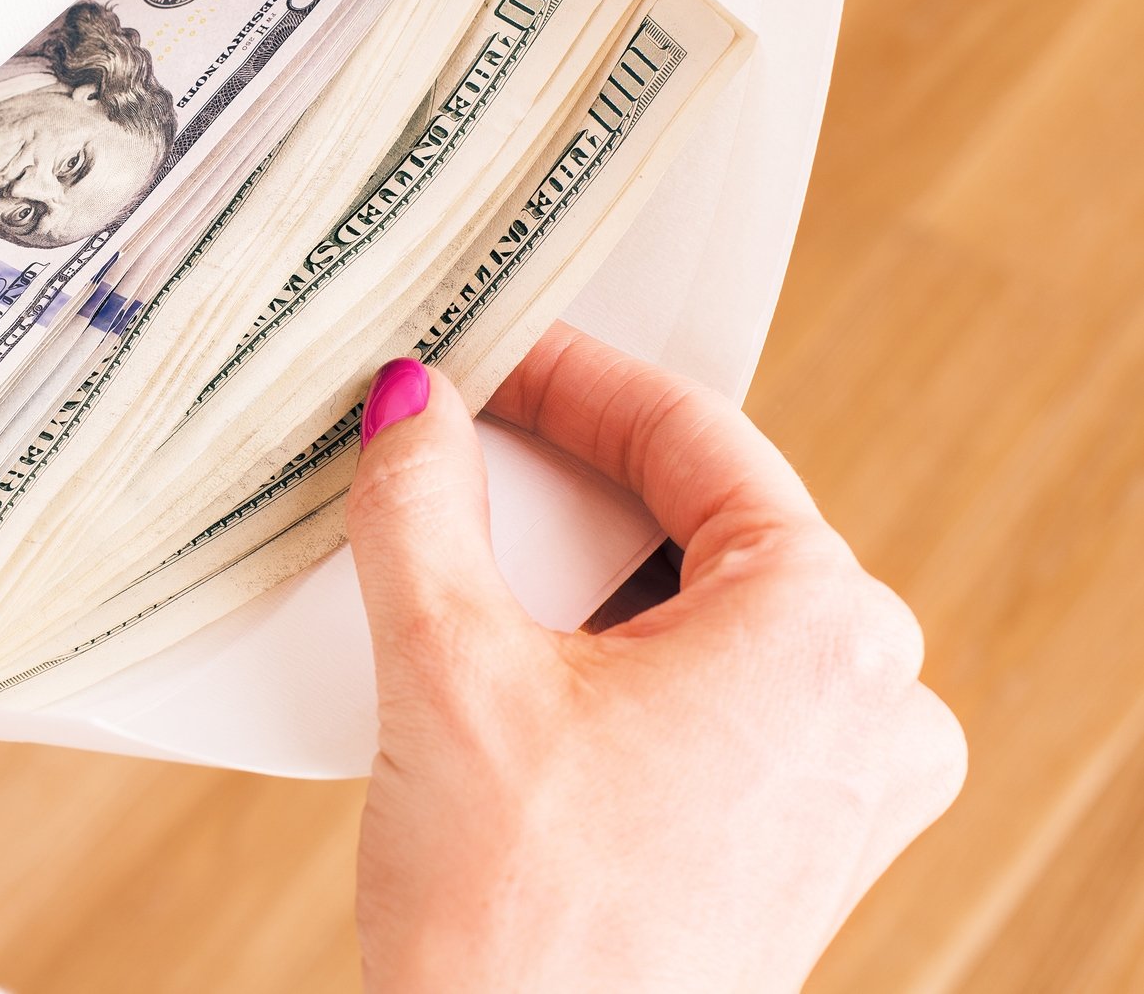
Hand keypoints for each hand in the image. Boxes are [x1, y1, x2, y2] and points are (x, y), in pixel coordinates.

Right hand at [346, 327, 965, 991]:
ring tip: (484, 545)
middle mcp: (872, 698)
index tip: (492, 354)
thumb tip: (409, 404)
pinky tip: (530, 659)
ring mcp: (847, 779)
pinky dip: (624, 654)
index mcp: (827, 627)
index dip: (575, 379)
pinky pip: (718, 693)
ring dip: (594, 568)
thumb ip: (422, 503)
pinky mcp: (801, 840)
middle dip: (579, 475)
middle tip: (472, 436)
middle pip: (708, 520)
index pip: (698, 437)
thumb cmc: (525, 926)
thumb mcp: (448, 666)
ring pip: (709, 607)